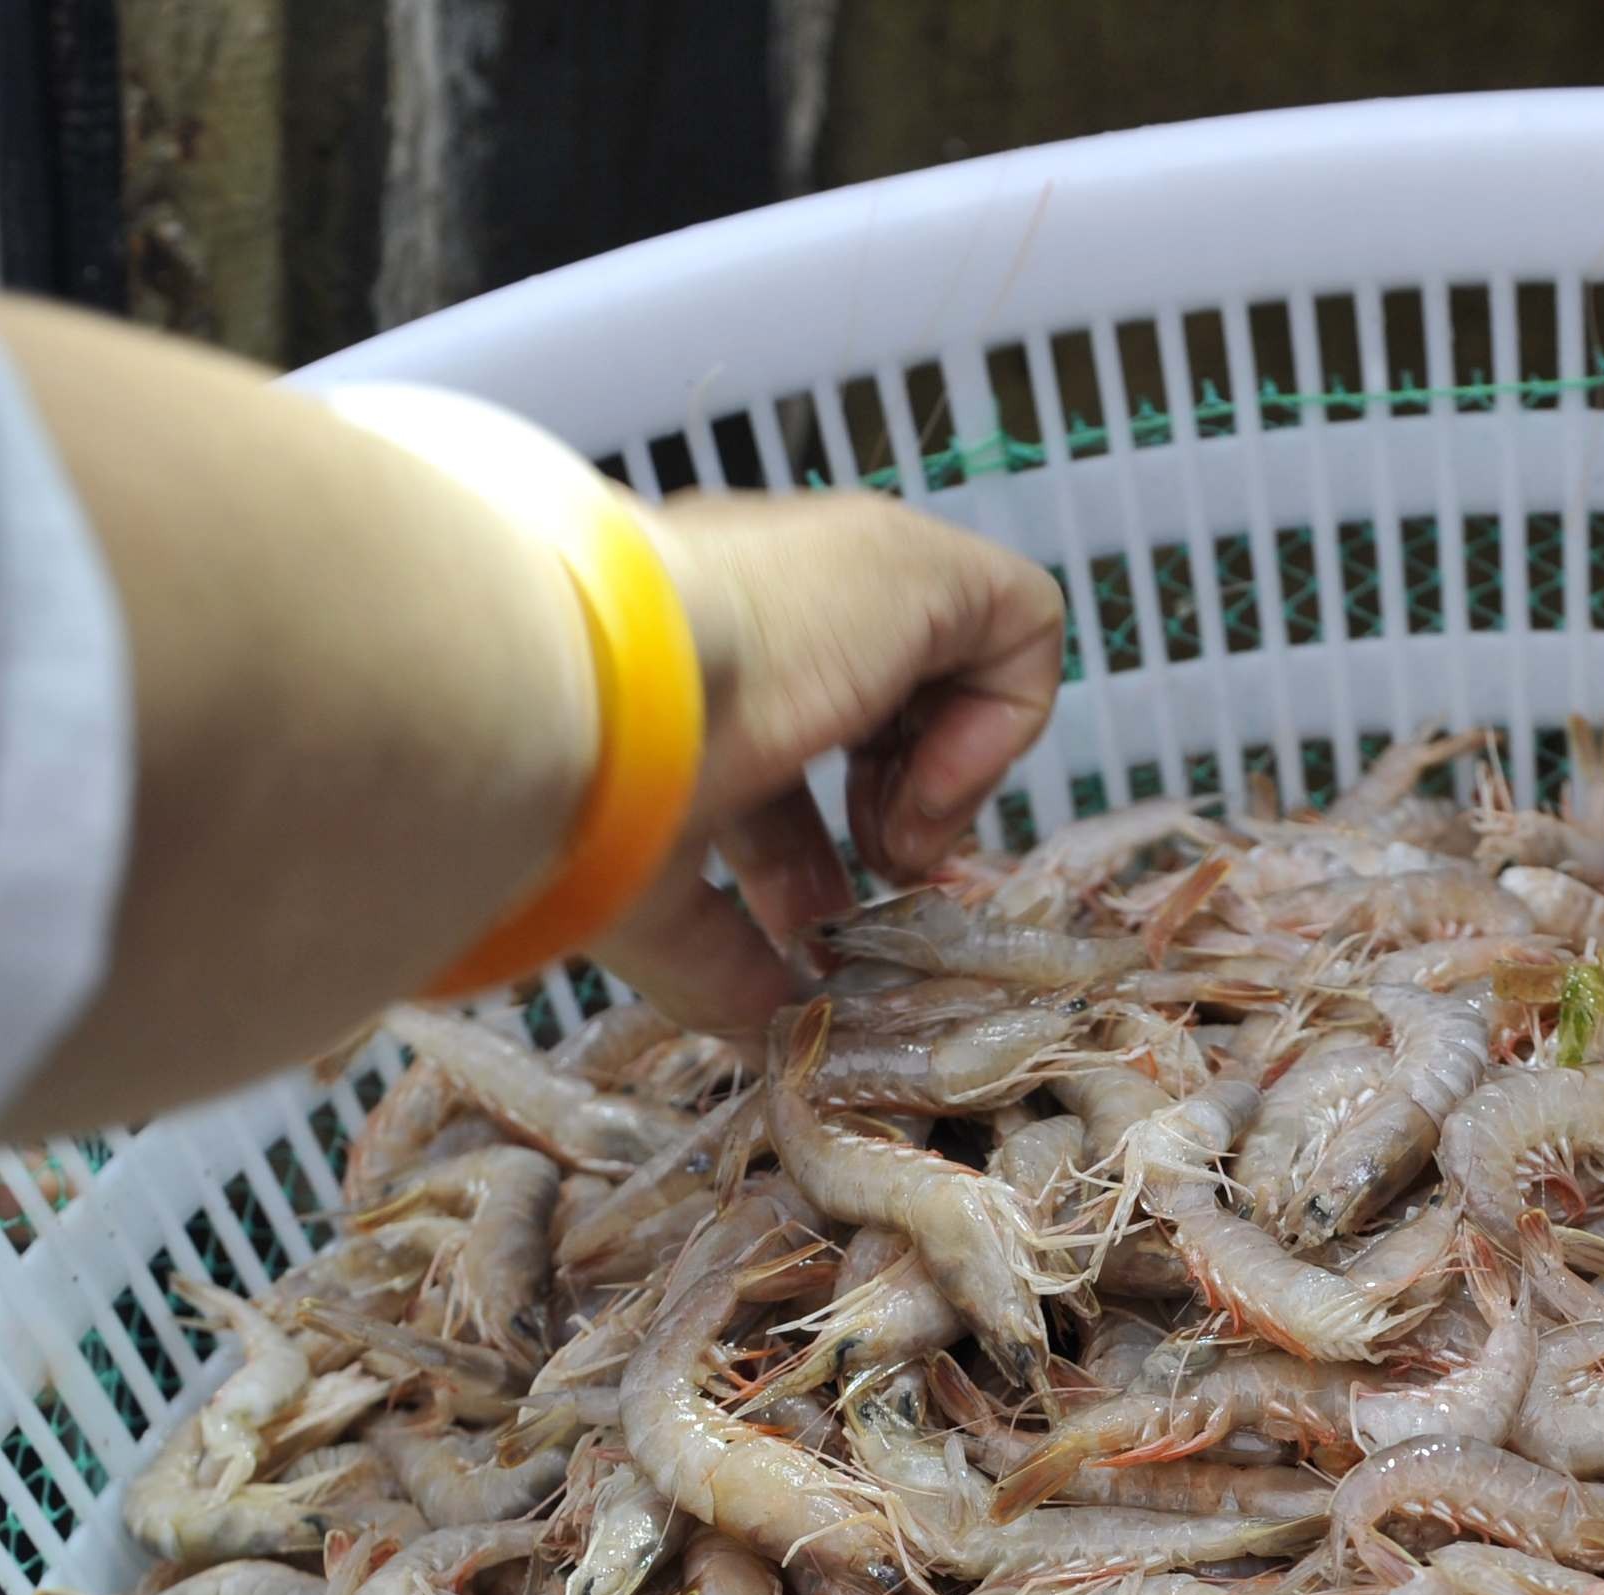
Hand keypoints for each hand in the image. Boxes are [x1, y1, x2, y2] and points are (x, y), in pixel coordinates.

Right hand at [597, 489, 1063, 1032]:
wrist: (585, 696)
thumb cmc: (587, 791)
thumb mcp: (646, 900)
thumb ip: (712, 966)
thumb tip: (763, 1025)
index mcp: (688, 662)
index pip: (778, 757)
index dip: (809, 856)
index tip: (810, 934)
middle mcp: (769, 602)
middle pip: (870, 716)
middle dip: (892, 822)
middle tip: (875, 895)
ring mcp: (845, 571)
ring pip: (951, 668)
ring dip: (942, 783)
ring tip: (898, 849)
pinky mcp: (918, 559)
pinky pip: (1018, 626)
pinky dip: (999, 726)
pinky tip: (927, 794)